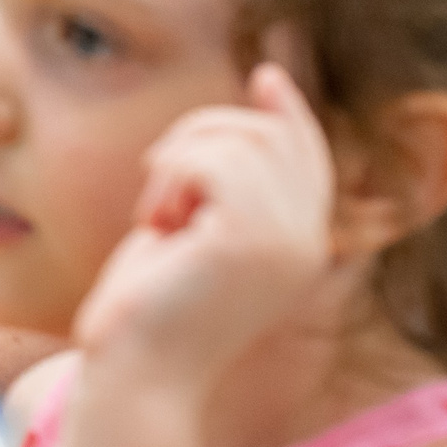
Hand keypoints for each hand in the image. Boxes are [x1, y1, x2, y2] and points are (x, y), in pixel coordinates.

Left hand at [71, 63, 334, 387]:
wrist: (135, 371)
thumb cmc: (150, 307)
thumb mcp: (196, 233)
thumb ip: (223, 185)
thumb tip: (250, 106)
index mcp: (300, 245)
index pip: (311, 158)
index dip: (290, 112)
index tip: (267, 74)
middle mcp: (307, 243)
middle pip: (271, 134)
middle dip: (203, 133)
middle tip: (159, 180)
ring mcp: (285, 241)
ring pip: (238, 139)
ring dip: (178, 161)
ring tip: (158, 215)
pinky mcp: (250, 239)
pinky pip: (212, 161)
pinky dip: (171, 177)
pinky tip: (157, 222)